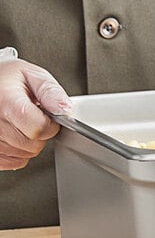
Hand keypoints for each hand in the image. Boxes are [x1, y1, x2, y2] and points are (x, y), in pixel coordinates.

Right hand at [0, 53, 72, 169]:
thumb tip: (65, 110)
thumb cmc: (6, 79)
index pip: (38, 128)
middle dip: (41, 133)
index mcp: (6, 102)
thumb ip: (51, 92)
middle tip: (33, 117)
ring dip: (30, 142)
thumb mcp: (32, 75)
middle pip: (33, 145)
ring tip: (21, 122)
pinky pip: (14, 162)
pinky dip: (19, 152)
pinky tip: (15, 134)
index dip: (50, 125)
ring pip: (25, 155)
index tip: (48, 116)